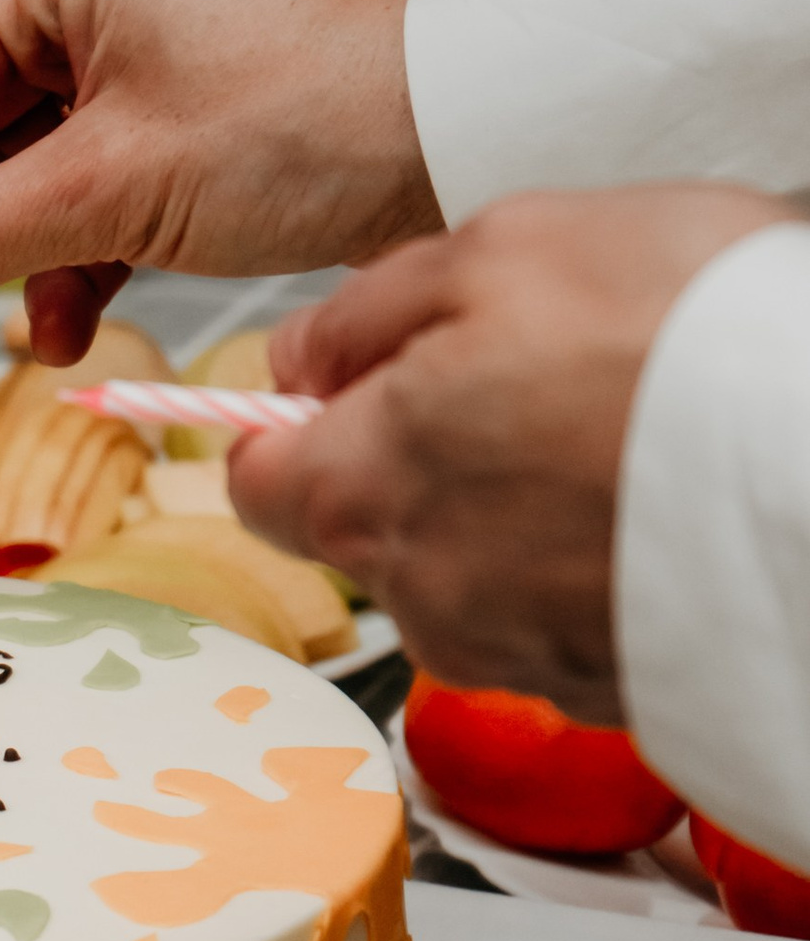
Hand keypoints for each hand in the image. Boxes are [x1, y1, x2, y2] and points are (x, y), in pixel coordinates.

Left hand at [228, 186, 787, 719]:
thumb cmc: (681, 338)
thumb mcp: (502, 248)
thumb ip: (368, 310)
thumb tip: (298, 357)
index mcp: (361, 491)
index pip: (259, 482)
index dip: (296, 422)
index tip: (353, 381)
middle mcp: (421, 600)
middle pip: (371, 529)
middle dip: (423, 458)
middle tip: (529, 379)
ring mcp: (517, 659)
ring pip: (470, 578)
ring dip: (515, 512)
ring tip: (615, 433)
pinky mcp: (607, 693)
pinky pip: (563, 621)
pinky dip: (590, 565)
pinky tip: (655, 500)